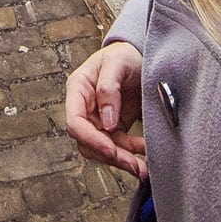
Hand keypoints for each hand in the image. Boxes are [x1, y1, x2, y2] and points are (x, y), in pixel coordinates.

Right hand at [65, 40, 147, 177]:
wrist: (139, 54)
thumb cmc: (124, 54)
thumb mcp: (117, 63)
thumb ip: (108, 88)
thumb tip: (106, 121)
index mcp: (78, 89)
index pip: (75, 121)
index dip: (90, 138)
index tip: (110, 148)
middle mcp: (85, 107)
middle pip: (88, 142)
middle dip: (110, 156)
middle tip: (132, 164)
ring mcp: (99, 119)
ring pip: (103, 150)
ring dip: (122, 161)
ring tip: (142, 167)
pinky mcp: (114, 126)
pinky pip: (119, 146)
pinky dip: (132, 153)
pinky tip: (145, 152)